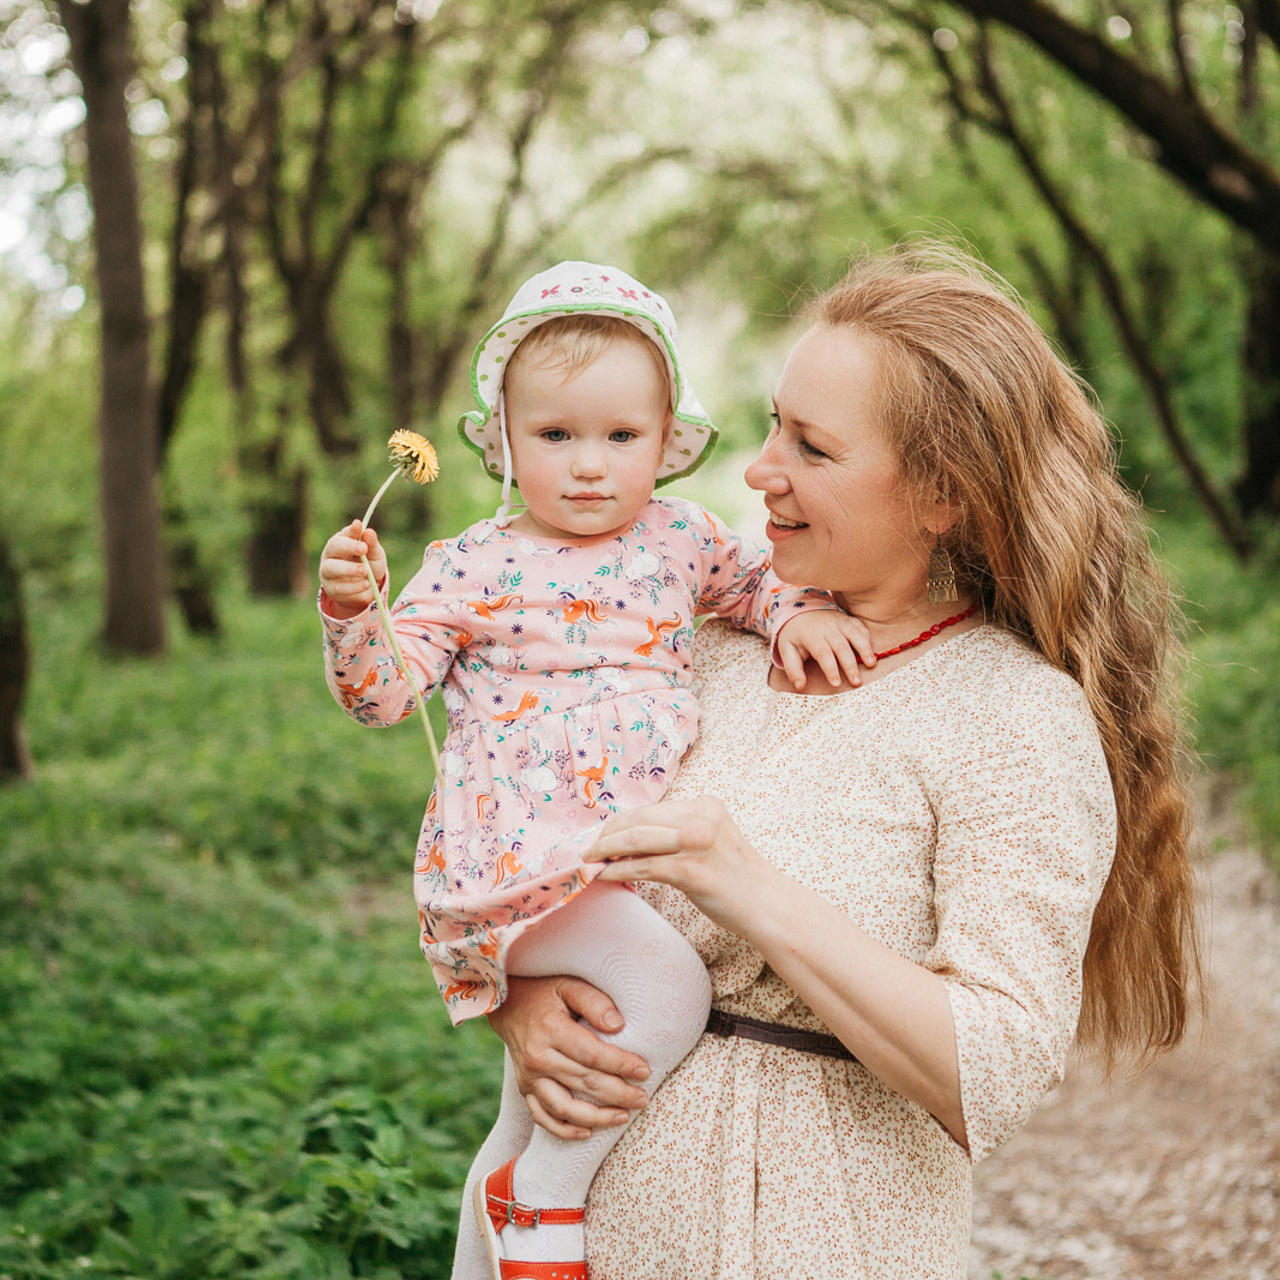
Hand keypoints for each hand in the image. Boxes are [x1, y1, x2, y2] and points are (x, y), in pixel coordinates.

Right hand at [318, 520, 386, 617]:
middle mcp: (331, 554)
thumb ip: (371, 544)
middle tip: (363, 548)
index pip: (344, 533)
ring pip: (331, 567)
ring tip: (365, 571)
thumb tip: (368, 531)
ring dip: (348, 568)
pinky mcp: (331, 589)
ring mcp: (328, 572)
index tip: (359, 526)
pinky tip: (366, 584)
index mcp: (342, 541)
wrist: (368, 590)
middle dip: (348, 546)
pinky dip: (354, 586)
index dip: (352, 530)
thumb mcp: (374, 554)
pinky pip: (339, 587)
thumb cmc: (369, 566)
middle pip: (333, 546)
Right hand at [487, 975, 651, 1140]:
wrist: (508, 1003)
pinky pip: (543, 1117)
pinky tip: (588, 1133)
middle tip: (643, 1099)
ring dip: (596, 1117)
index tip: (643, 1070)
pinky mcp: (525, 1089)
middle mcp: (538, 1057)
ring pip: (564, 1108)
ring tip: (623, 1117)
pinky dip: (565, 1130)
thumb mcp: (569, 985)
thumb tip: (618, 1025)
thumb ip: (594, 1002)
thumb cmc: (546, 991)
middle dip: (618, 1094)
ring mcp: (529, 1077)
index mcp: (550, 1029)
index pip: (591, 1054)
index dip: (620, 1065)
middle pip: (583, 1082)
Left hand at [585, 797, 775, 936]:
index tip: (604, 835)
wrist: (766, 904)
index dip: (622, 822)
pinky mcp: (689, 870)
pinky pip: (641, 866)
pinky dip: (616, 870)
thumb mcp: (710, 839)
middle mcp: (700, 817)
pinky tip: (602, 876)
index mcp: (705, 804)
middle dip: (608, 834)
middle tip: (590, 849)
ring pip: (635, 840)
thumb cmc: (736, 876)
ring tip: (589, 861)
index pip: (651, 809)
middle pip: (639, 820)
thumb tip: (630, 839)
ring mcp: (695, 842)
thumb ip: (678, 832)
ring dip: (605, 851)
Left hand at [775, 609, 875, 690]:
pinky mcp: (847, 619)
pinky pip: (860, 626)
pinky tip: (872, 651)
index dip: (830, 669)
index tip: (836, 684)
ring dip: (864, 649)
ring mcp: (839, 621)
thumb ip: (793, 669)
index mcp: (810, 635)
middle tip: (856, 682)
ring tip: (871, 664)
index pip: (822, 653)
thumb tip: (800, 687)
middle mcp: (827, 627)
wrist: (800, 610)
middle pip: (841, 646)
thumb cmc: (795, 635)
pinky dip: (867, 638)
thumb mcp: (787, 650)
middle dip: (850, 665)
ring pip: (854, 634)